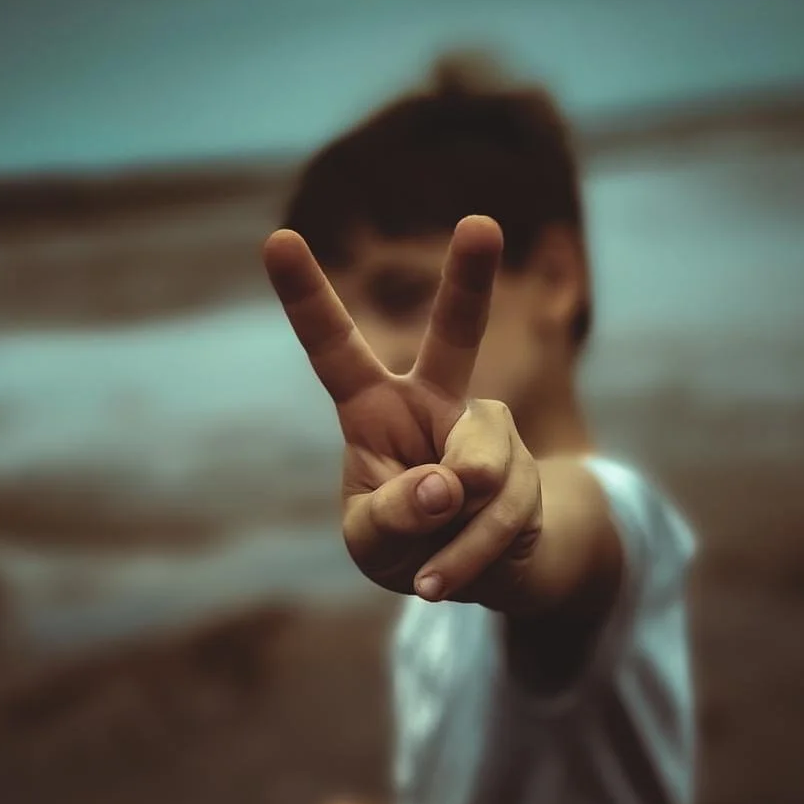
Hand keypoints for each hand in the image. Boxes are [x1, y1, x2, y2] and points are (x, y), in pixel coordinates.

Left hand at [262, 214, 543, 605]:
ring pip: (475, 472)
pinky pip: (499, 514)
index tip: (277, 239)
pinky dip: (467, 559)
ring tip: (432, 566)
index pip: (334, 348)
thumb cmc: (408, 547)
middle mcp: (435, 404)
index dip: (305, 297)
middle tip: (481, 224)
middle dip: (470, 280)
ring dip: (451, 535)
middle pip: (455, 335)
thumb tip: (445, 484)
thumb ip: (392, 514)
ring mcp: (487, 434)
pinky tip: (445, 579)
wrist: (487, 575)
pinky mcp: (526, 468)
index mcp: (373, 409)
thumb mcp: (373, 543)